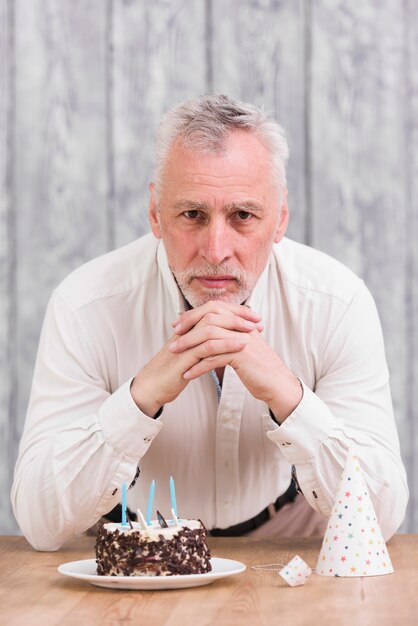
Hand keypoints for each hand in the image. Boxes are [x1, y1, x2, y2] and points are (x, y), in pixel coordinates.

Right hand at [130, 302, 261, 416]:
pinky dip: (226, 344)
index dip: (234, 311)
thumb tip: (221, 341)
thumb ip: (203, 346)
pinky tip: (241, 345)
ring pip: (212, 326)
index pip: (214, 311)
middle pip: (214, 312)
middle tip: (257, 319)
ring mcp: (185, 343)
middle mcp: (187, 331)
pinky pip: (207, 347)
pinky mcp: (185, 357)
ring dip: (234, 326)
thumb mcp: (190, 355)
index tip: (253, 316)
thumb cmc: (171, 373)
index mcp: (189, 329)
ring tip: (252, 330)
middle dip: (238, 314)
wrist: (152, 387)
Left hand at [170, 301, 301, 421]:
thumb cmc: (258, 367)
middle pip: (209, 319)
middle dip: (188, 328)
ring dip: (188, 346)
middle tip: (173, 338)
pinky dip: (198, 367)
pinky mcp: (241, 356)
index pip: (213, 309)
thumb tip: (209, 330)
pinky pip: (214, 358)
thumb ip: (229, 335)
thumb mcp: (242, 345)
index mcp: (241, 322)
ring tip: (174, 355)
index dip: (193, 315)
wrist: (277, 383)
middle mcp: (242, 327)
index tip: (178, 326)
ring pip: (209, 338)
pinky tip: (188, 374)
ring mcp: (242, 340)